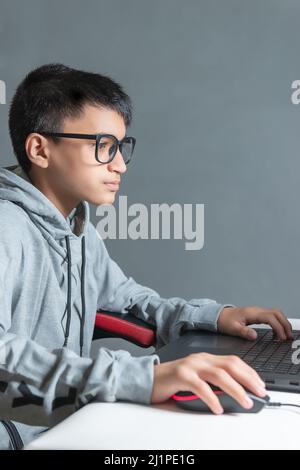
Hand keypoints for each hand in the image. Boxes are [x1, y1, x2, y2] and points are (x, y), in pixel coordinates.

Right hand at [151, 353, 266, 413]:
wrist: (148, 378)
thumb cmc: (173, 381)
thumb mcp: (197, 378)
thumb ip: (213, 382)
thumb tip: (236, 395)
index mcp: (206, 358)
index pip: (233, 361)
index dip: (249, 372)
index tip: (260, 384)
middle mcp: (200, 359)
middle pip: (230, 365)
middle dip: (248, 378)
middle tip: (259, 392)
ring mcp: (190, 365)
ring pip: (219, 374)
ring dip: (236, 389)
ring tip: (245, 402)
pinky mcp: (180, 375)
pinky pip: (200, 386)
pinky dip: (212, 398)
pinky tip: (218, 408)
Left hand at [217, 305, 292, 340]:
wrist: (218, 315)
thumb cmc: (225, 321)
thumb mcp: (232, 328)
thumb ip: (243, 332)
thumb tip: (254, 336)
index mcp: (252, 313)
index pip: (270, 318)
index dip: (278, 327)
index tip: (281, 338)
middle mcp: (256, 310)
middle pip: (277, 313)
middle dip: (285, 324)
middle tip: (289, 336)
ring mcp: (258, 311)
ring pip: (276, 313)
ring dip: (283, 323)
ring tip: (286, 335)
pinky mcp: (257, 314)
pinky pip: (272, 316)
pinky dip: (278, 323)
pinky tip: (277, 333)